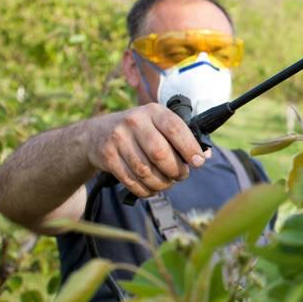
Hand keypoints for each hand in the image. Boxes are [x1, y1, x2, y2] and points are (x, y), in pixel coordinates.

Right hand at [87, 104, 210, 197]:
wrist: (97, 134)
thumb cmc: (140, 131)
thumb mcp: (159, 125)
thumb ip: (183, 138)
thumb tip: (205, 156)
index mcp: (153, 111)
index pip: (175, 129)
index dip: (190, 148)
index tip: (198, 163)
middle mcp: (134, 122)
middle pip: (160, 154)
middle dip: (175, 170)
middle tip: (181, 176)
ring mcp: (118, 139)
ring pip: (146, 171)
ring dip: (162, 183)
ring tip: (167, 182)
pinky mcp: (107, 156)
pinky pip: (131, 181)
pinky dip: (146, 190)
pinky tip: (152, 188)